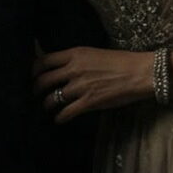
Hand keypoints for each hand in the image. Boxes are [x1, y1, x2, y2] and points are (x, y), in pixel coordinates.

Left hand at [32, 46, 155, 123]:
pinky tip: (59, 119)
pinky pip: (66, 112)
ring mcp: (80, 87)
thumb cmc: (121, 61)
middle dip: (36, 89)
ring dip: (47, 104)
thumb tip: (64, 66)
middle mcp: (73, 70)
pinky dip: (60, 117)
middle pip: (43, 80)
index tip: (33, 75)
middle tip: (35, 93)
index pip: (44, 60)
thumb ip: (77, 59)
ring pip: (53, 98)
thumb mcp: (94, 53)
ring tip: (47, 107)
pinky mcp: (88, 102)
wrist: (139, 72)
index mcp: (75, 54)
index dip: (34, 69)